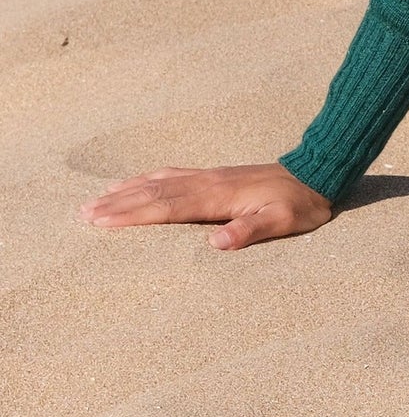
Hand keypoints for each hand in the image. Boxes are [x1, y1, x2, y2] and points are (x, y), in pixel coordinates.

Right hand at [81, 162, 333, 250]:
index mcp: (217, 196)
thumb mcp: (283, 222)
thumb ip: (250, 231)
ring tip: (96, 201)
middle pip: (152, 192)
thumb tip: (216, 243)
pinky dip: (146, 180)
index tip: (101, 222)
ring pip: (157, 182)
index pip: (166, 207)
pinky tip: (135, 183)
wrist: (317, 172)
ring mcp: (208, 176)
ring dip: (126, 191)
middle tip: (83, 214)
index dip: (133, 215)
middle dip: (117, 204)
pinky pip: (170, 175)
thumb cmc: (300, 204)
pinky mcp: (213, 175)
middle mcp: (206, 182)